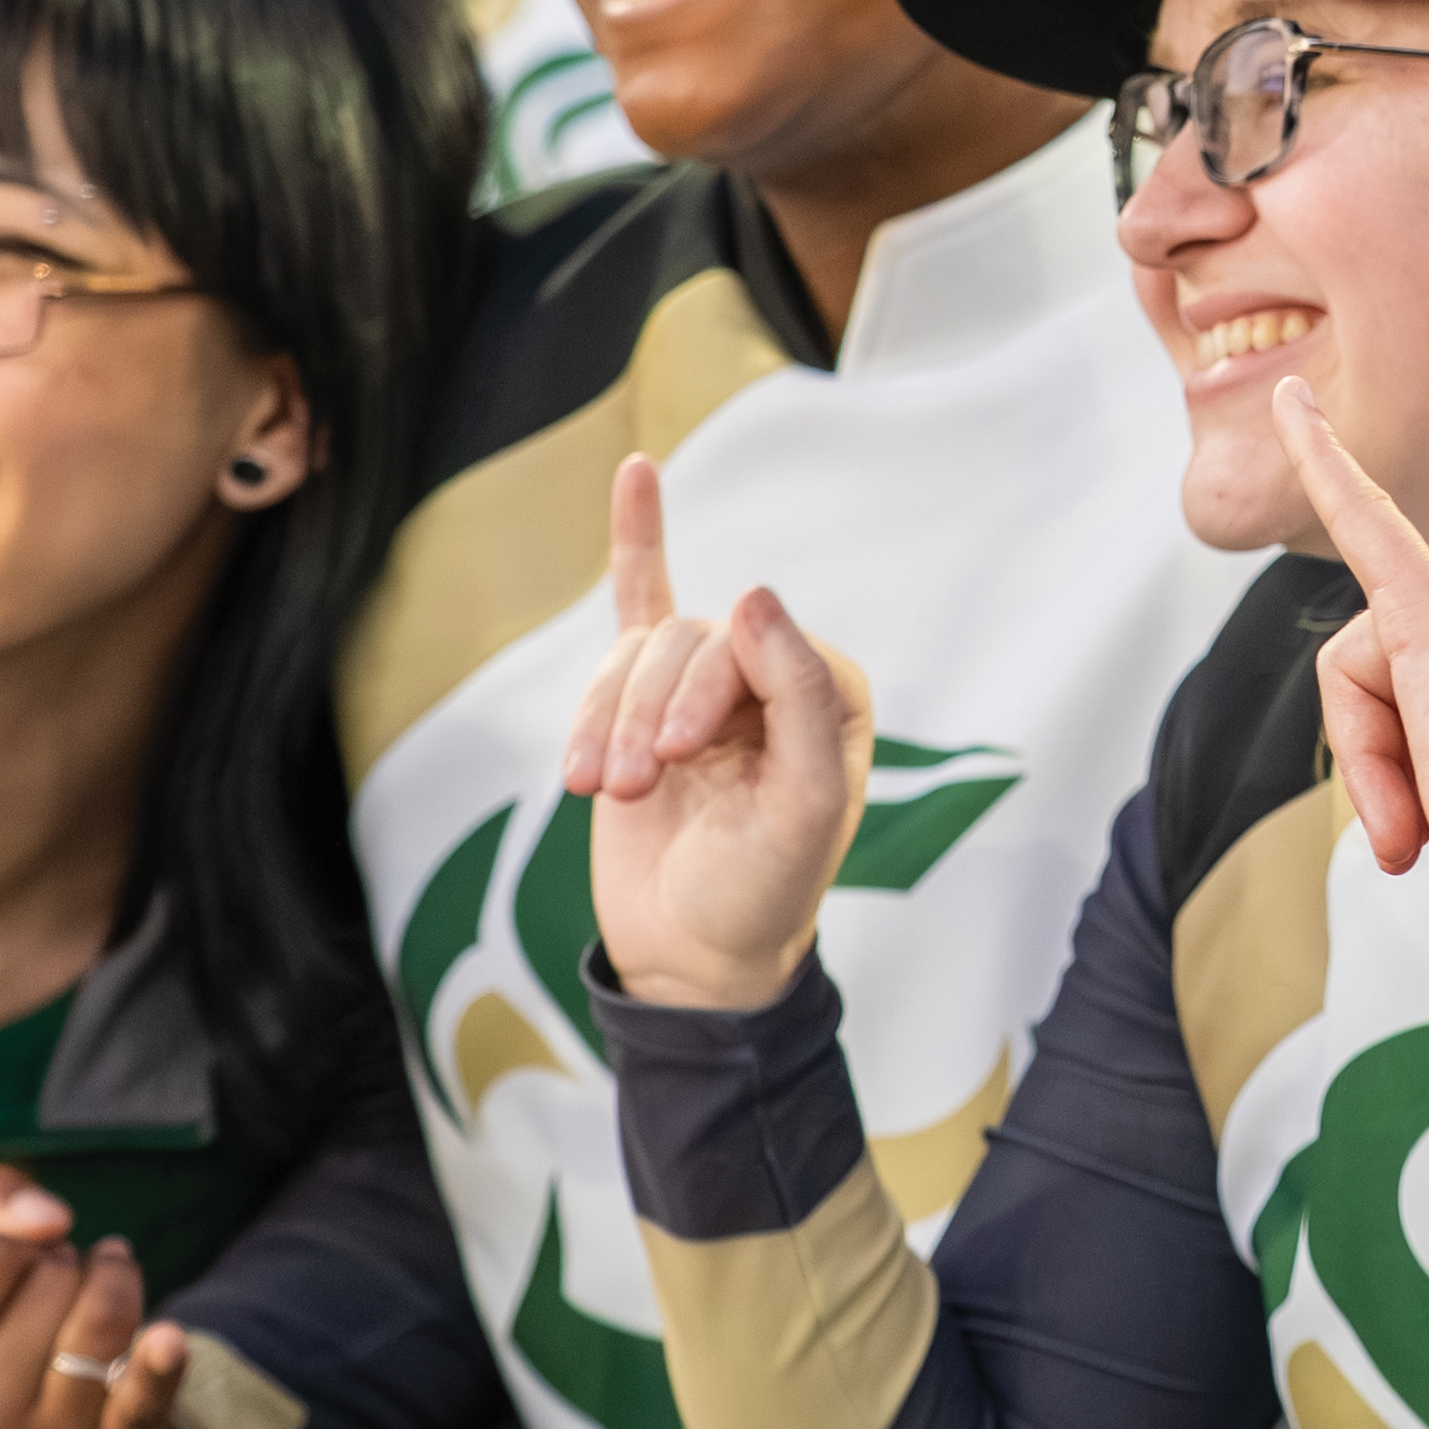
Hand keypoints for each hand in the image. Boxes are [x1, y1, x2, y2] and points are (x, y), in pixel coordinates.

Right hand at [0, 1167, 184, 1428]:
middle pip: (50, 1280)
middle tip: (53, 1296)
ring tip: (106, 1282)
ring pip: (103, 1317)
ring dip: (115, 1281)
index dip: (16, 1242)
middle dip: (63, 1265)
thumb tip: (50, 1218)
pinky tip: (166, 1339)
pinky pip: (141, 1401)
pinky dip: (157, 1366)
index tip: (19, 1267)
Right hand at [561, 453, 874, 1011]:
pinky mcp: (645, 696)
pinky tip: (636, 474)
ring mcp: (705, 684)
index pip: (757, 642)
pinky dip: (636, 538)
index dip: (704, 692)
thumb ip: (794, 698)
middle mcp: (772, 676)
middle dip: (648, 712)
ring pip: (640, 651)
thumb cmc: (762, 890)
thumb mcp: (802, 808)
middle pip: (691, 642)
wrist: (692, 954)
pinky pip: (641, 599)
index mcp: (827, 694)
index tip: (674, 759)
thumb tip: (753, 594)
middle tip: (632, 784)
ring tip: (601, 786)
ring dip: (606, 719)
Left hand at [1280, 379, 1428, 924]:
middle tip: (1426, 825)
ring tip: (1423, 818)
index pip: (1427, 665)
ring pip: (1357, 668)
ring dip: (1371, 762)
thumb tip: (1416, 760)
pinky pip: (1358, 518)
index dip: (1416, 748)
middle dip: (1382, 752)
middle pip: (1384, 659)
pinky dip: (1317, 459)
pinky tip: (1289, 401)